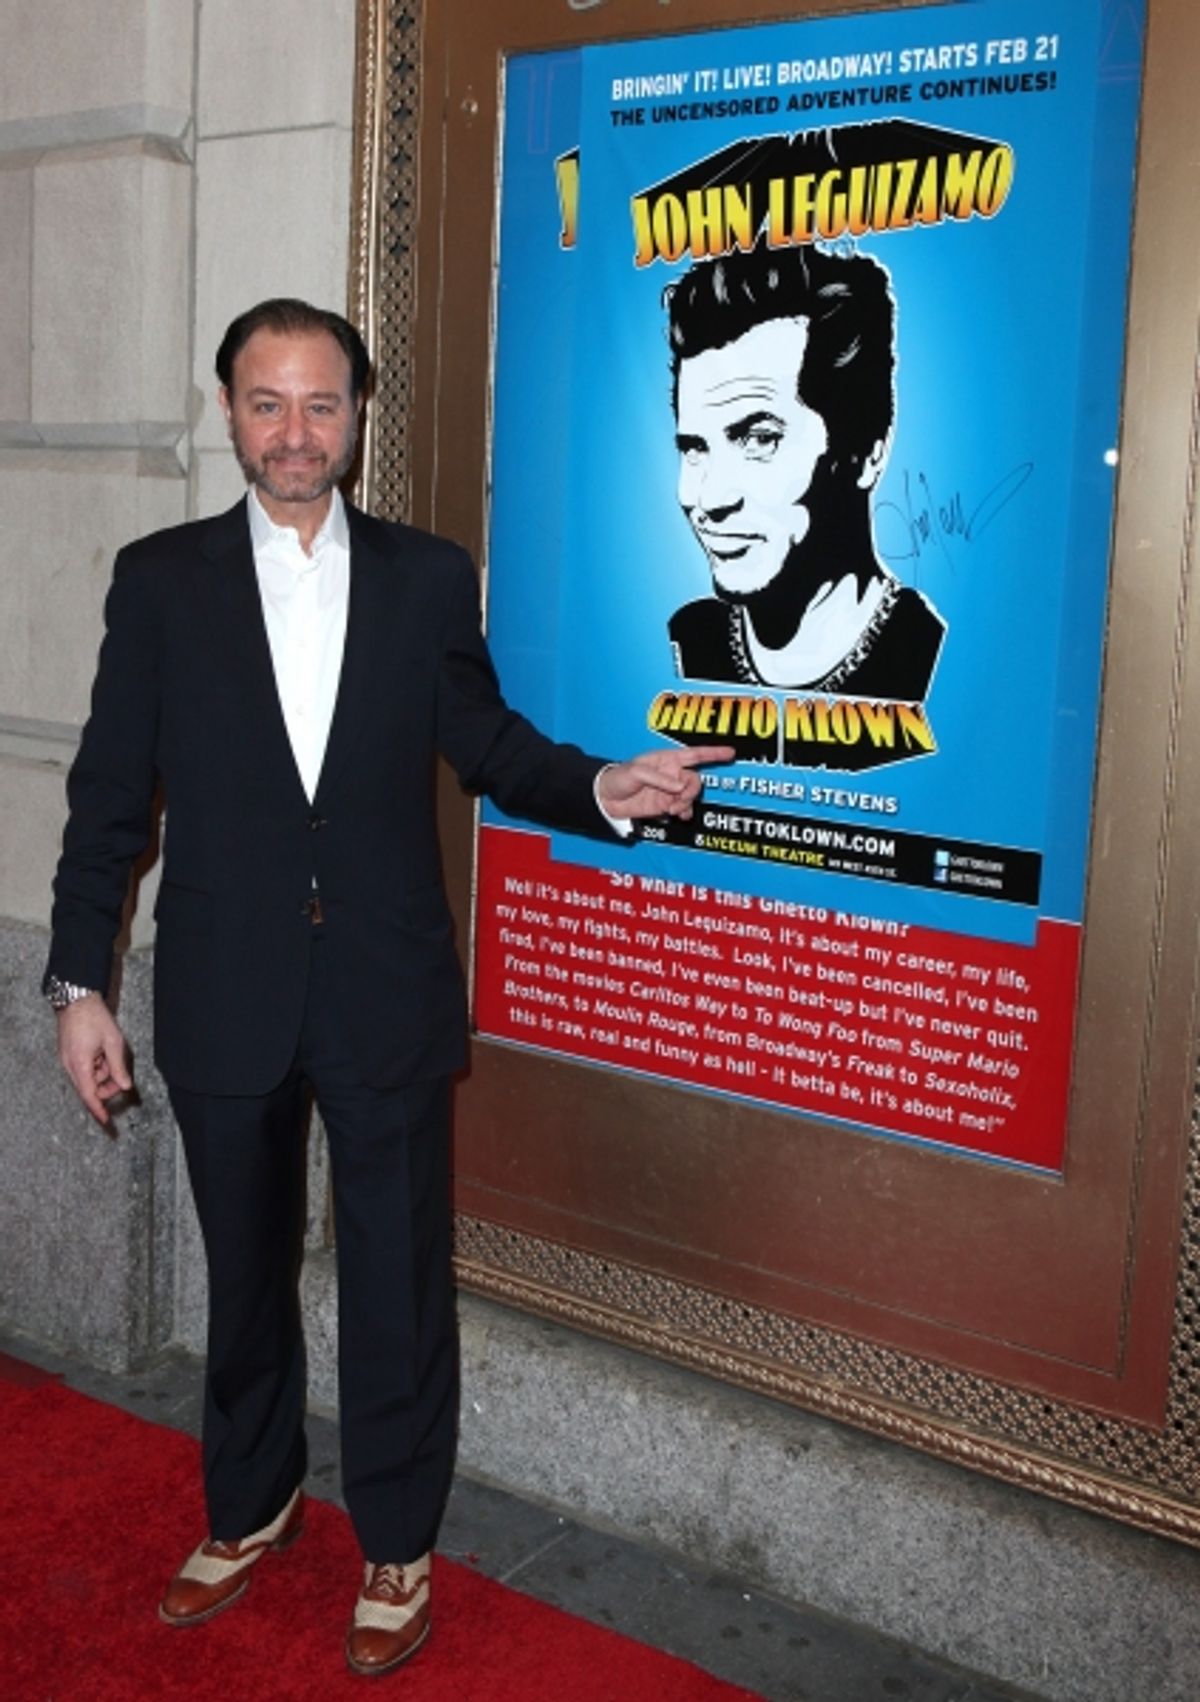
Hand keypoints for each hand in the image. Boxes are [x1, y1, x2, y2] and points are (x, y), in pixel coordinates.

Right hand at [57, 995, 132, 1128]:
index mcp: (79, 1065)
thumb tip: (125, 1086)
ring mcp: (68, 1060)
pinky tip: (102, 1052)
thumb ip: (118, 1067)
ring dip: (102, 1073)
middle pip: (90, 1088)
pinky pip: (84, 1068)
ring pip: (88, 1078)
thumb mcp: (113, 1042)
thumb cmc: (94, 1018)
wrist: (76, 999)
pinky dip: (96, 1066)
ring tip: (110, 1054)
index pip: (89, 1095)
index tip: (106, 1122)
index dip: (98, 1110)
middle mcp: (70, 1066)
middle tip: (121, 1076)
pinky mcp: (69, 1054)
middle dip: (107, 1086)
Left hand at [597, 745, 734, 821]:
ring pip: (691, 796)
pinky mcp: (666, 805)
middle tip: (678, 800)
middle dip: (691, 791)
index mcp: (667, 759)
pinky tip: (678, 815)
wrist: (605, 798)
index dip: (714, 753)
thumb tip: (678, 787)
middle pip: (695, 780)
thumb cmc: (618, 777)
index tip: (731, 753)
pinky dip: (684, 813)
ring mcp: (670, 790)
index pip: (695, 754)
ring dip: (686, 804)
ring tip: (672, 810)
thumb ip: (659, 779)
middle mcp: (672, 774)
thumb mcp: (636, 772)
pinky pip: (684, 808)